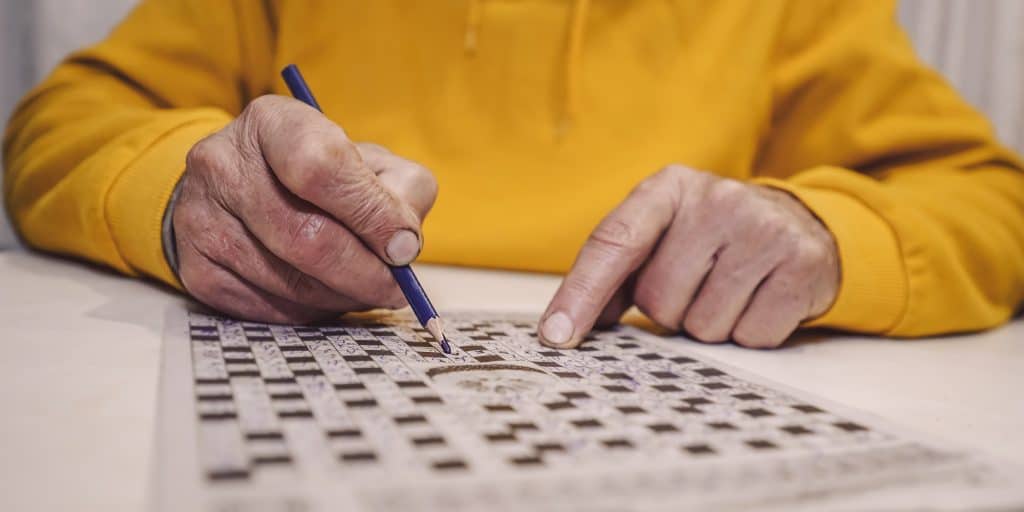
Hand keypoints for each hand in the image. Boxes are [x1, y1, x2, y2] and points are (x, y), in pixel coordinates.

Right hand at [173, 95, 436, 322]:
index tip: (403, 245)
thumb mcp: (371, 163)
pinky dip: (310, 311)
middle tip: (394, 287)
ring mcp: (200, 217)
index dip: (370, 212)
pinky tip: (324, 294)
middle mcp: (222, 164)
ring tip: (362, 287)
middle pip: (305, 236)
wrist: (242, 193)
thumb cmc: (325, 178)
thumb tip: (402, 245)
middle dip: (364, 272)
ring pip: (290, 282)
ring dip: (341, 295)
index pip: (320, 167)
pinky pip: (268, 309)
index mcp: (272, 122)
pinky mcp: (195, 268)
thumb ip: (402, 192)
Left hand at [539, 165, 838, 348]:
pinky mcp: (802, 263)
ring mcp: (764, 229)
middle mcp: (716, 200)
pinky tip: (760, 298)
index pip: (614, 243)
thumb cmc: (709, 238)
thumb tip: (563, 326)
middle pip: (659, 301)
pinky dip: (750, 332)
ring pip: (704, 326)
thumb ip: (612, 274)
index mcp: (668, 188)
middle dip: (670, 309)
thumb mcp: (660, 235)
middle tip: (698, 283)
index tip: (557, 335)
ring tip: (730, 289)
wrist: (797, 224)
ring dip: (709, 325)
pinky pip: (750, 336)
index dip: (582, 293)